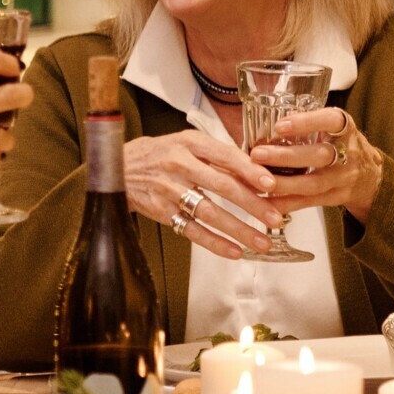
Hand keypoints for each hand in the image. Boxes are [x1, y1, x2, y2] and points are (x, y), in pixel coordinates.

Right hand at [124, 129, 283, 259]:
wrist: (117, 168)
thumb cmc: (161, 154)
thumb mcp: (187, 143)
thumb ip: (219, 156)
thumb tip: (257, 171)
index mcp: (190, 143)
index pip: (225, 156)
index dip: (249, 170)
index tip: (271, 183)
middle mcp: (179, 165)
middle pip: (222, 186)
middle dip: (252, 204)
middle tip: (275, 218)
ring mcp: (169, 190)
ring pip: (210, 213)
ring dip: (239, 229)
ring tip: (261, 241)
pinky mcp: (162, 212)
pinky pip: (192, 231)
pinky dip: (215, 243)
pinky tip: (234, 251)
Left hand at [250, 107, 386, 221]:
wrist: (371, 176)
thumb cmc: (343, 145)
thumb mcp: (335, 128)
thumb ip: (310, 123)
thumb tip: (270, 118)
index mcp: (347, 129)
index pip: (331, 121)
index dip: (306, 122)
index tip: (279, 126)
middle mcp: (349, 153)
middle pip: (321, 156)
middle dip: (287, 156)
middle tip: (258, 154)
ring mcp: (344, 178)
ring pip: (314, 183)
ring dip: (284, 183)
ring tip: (259, 180)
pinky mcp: (337, 198)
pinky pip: (310, 202)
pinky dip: (287, 203)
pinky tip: (267, 202)